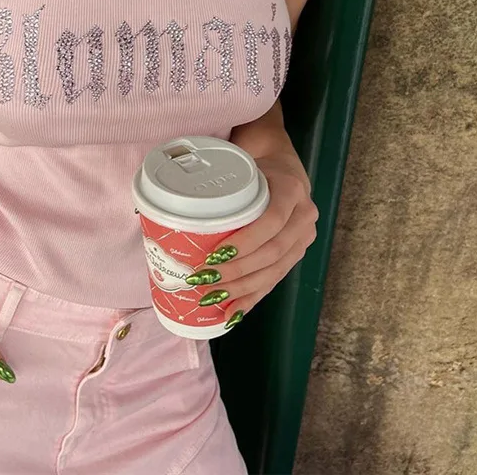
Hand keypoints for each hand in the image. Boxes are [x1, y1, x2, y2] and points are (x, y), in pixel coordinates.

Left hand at [192, 154, 318, 328]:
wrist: (282, 166)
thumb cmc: (254, 165)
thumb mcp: (242, 164)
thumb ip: (220, 180)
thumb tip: (173, 196)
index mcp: (290, 189)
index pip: (272, 221)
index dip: (245, 241)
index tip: (214, 254)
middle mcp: (304, 215)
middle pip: (273, 252)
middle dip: (237, 271)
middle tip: (204, 279)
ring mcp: (303, 237)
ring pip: (275, 271)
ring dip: (242, 289)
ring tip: (213, 298)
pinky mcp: (297, 253)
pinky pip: (276, 280)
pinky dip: (253, 298)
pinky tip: (234, 311)